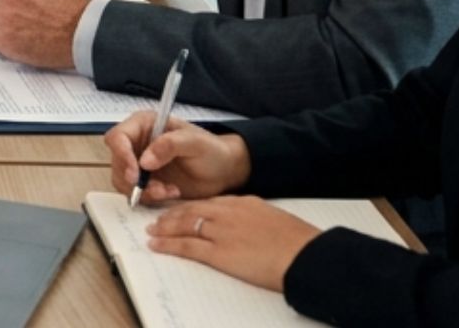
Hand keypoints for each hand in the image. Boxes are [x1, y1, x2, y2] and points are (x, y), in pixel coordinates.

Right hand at [105, 113, 249, 203]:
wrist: (223, 172)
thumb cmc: (212, 150)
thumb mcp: (195, 142)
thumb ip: (170, 145)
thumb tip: (145, 160)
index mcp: (144, 125)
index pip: (118, 137)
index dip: (121, 155)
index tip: (136, 173)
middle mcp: (137, 144)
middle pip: (117, 161)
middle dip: (133, 179)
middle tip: (156, 188)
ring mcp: (139, 164)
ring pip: (123, 180)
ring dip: (143, 190)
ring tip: (168, 191)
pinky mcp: (145, 182)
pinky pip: (135, 193)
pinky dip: (150, 197)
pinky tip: (171, 193)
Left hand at [146, 196, 319, 291]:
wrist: (305, 255)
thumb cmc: (298, 242)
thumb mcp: (274, 220)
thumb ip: (256, 218)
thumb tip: (248, 226)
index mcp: (243, 203)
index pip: (210, 202)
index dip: (192, 207)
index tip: (181, 210)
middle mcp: (228, 212)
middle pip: (192, 209)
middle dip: (172, 215)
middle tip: (158, 218)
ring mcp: (221, 231)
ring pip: (184, 224)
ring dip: (165, 227)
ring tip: (152, 230)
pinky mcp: (219, 252)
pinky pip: (186, 245)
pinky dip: (168, 244)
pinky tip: (156, 244)